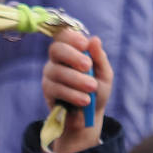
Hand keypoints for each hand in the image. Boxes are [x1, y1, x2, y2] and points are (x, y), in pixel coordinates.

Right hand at [41, 29, 111, 152]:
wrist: (88, 117)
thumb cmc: (97, 91)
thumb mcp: (104, 74)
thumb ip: (99, 58)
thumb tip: (94, 39)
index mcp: (72, 51)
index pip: (64, 36)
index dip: (71, 37)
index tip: (84, 45)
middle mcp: (57, 61)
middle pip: (56, 50)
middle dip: (72, 56)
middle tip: (87, 66)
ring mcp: (50, 76)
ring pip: (57, 71)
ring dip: (76, 79)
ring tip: (91, 88)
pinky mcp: (47, 92)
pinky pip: (56, 89)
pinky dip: (71, 94)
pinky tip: (84, 100)